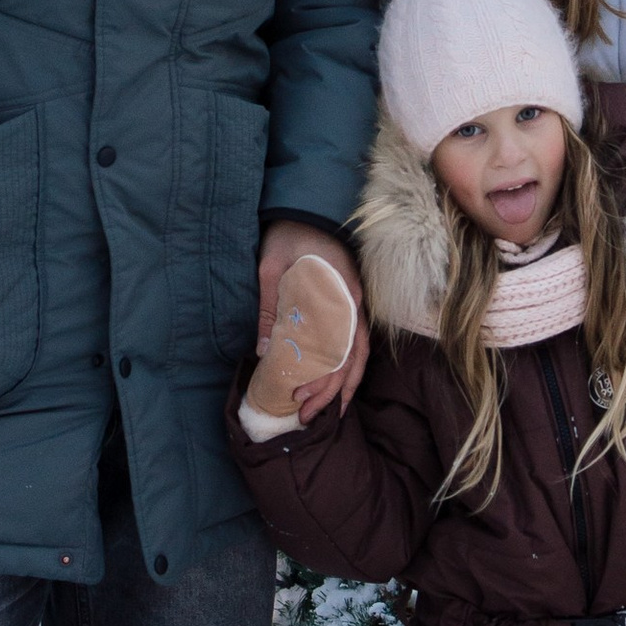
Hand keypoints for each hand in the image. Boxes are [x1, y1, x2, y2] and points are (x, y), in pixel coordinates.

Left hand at [257, 220, 367, 421]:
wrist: (307, 209)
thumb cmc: (288, 236)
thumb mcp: (271, 268)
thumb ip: (270, 309)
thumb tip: (266, 353)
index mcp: (339, 294)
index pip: (337, 348)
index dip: (321, 377)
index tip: (298, 396)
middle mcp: (355, 304)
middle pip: (351, 359)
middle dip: (330, 391)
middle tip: (306, 415)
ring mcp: (357, 305)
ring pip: (359, 355)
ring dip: (343, 385)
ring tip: (326, 413)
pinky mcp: (352, 304)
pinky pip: (358, 343)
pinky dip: (351, 368)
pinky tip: (340, 386)